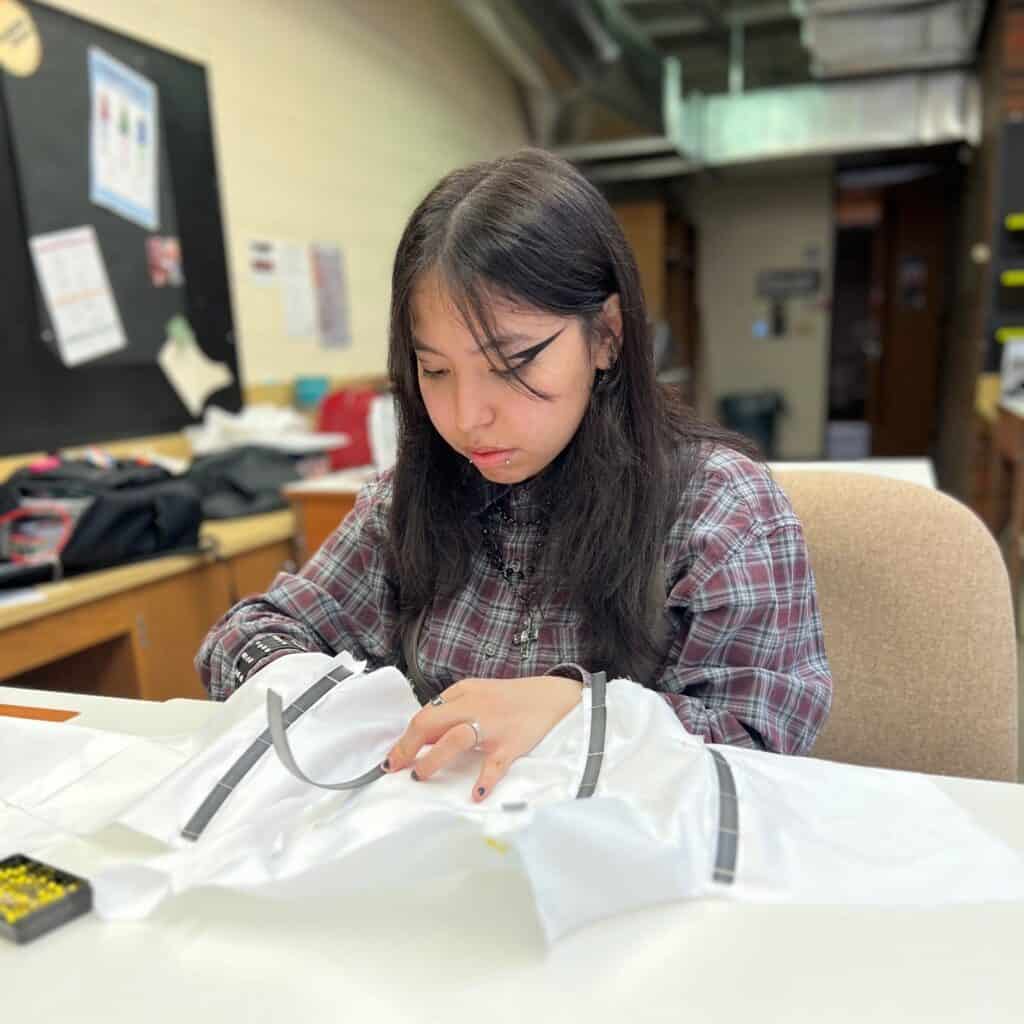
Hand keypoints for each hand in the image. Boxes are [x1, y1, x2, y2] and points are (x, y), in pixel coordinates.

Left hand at [384, 675, 582, 801]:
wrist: (549, 698)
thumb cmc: (509, 698)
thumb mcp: (475, 693)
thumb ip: (451, 709)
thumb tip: (423, 737)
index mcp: (462, 695)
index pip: (424, 715)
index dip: (404, 739)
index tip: (392, 759)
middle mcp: (474, 708)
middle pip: (431, 722)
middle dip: (409, 747)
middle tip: (398, 768)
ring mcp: (493, 727)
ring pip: (457, 738)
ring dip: (434, 758)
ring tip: (421, 774)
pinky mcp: (511, 745)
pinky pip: (495, 764)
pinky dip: (485, 780)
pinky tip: (475, 793)